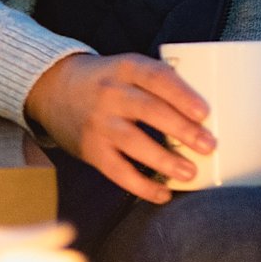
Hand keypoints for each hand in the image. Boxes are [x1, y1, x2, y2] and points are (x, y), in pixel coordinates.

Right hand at [24, 53, 213, 202]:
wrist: (52, 89)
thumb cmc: (106, 80)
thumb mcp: (127, 68)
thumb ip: (158, 83)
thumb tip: (204, 113)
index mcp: (125, 68)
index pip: (156, 78)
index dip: (181, 94)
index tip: (204, 112)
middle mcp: (110, 94)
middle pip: (148, 110)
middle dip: (181, 129)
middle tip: (208, 145)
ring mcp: (99, 123)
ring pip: (134, 142)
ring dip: (164, 160)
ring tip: (190, 173)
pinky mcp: (91, 150)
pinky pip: (118, 171)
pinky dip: (142, 185)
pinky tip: (163, 193)